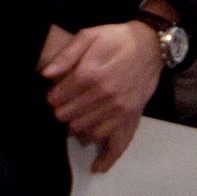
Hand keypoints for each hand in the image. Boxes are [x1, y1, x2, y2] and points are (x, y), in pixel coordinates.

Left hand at [41, 21, 161, 171]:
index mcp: (90, 74)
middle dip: (60, 112)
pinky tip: (96, 160)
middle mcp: (103, 94)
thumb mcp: (89, 35)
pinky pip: (112, 139)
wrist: (149, 45)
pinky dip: (101, 149)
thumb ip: (66, 55)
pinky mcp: (130, 115)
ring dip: (74, 127)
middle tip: (60, 108)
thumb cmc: (116, 38)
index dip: (51, 97)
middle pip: (69, 115)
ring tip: (72, 121)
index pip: (58, 96)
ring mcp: (118, 107)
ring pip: (85, 128)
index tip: (52, 95)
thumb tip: (46, 75)